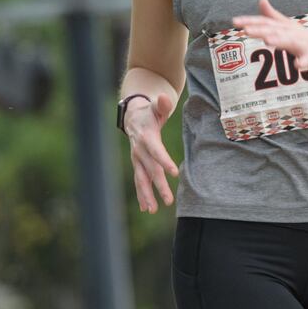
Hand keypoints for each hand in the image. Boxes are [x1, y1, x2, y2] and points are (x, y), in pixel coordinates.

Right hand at [125, 93, 178, 212]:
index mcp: (147, 137)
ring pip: (141, 179)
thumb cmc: (150, 112)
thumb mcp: (156, 106)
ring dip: (146, 195)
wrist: (133, 116)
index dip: (164, 161)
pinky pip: (139, 180)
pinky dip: (141, 194)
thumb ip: (161, 104)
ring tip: (152, 210)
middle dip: (159, 186)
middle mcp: (139, 150)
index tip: (174, 173)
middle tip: (169, 200)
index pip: (156, 151)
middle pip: (150, 170)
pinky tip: (146, 208)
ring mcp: (136, 159)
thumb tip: (163, 98)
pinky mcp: (137, 164)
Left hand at [231, 0, 307, 77]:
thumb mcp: (291, 27)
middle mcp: (296, 34)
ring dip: (281, 40)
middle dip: (261, 30)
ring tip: (268, 40)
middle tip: (245, 30)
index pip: (268, 23)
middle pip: (277, 31)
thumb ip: (274, 16)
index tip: (235, 22)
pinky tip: (298, 65)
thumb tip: (261, 0)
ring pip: (293, 42)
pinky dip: (305, 62)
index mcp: (289, 29)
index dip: (252, 22)